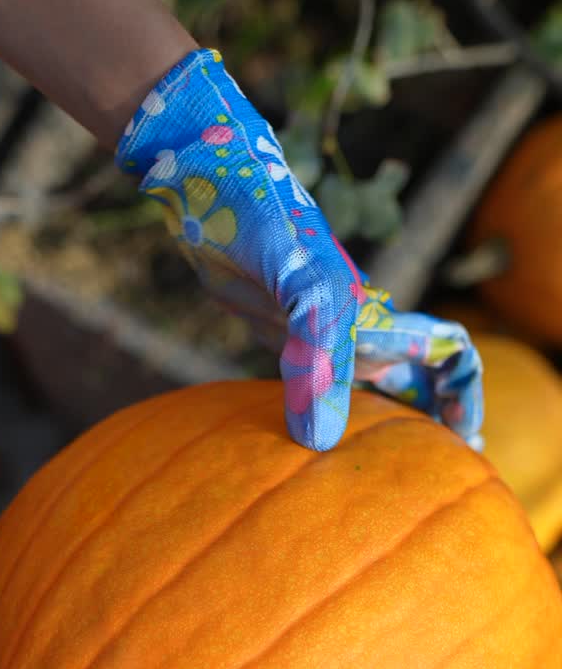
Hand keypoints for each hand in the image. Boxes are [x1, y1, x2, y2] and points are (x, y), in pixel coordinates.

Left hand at [117, 49, 482, 451]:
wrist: (206, 188)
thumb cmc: (262, 217)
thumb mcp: (299, 283)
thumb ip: (317, 357)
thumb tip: (320, 443)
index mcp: (377, 316)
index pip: (446, 353)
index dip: (462, 395)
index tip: (462, 443)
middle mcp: (356, 328)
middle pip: (413, 380)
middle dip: (429, 426)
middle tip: (433, 479)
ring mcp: (318, 335)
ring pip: (363, 390)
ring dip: (375, 430)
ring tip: (373, 477)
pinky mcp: (280, 338)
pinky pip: (314, 387)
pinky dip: (319, 419)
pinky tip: (301, 450)